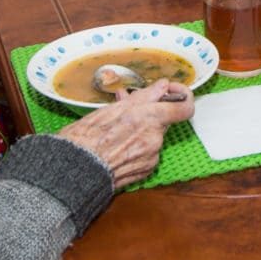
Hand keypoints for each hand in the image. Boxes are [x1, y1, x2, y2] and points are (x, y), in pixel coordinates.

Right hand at [54, 80, 195, 188]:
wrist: (76, 173)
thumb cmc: (86, 140)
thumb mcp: (111, 109)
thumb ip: (144, 97)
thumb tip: (162, 86)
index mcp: (147, 119)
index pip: (184, 107)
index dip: (181, 96)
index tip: (170, 91)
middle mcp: (154, 139)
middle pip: (165, 120)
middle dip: (149, 112)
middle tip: (128, 107)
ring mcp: (152, 157)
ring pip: (154, 135)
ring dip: (141, 128)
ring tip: (116, 127)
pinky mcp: (146, 170)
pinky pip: (148, 151)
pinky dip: (137, 145)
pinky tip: (118, 144)